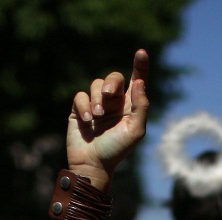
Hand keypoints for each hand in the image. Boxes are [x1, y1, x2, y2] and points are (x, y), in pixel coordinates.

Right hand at [66, 50, 148, 185]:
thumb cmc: (117, 150)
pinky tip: (88, 121)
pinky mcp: (80, 109)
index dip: (139, 65)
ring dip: (97, 99)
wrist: (92, 164)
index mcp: (130, 105)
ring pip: (95, 85)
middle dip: (110, 82)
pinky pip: (80, 96)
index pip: (137, 80)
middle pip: (114, 78)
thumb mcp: (135, 130)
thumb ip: (141, 106)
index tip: (141, 52)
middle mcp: (114, 102)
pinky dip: (84, 106)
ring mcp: (96, 104)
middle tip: (107, 94)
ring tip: (97, 117)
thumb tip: (139, 82)